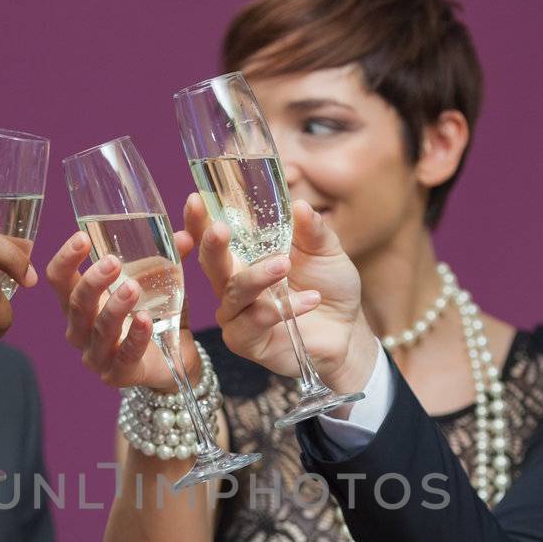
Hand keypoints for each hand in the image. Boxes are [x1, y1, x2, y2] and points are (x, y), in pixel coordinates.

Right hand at [45, 229, 198, 390]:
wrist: (174, 361)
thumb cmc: (153, 315)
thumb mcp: (156, 283)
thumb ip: (166, 259)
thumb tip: (185, 235)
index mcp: (80, 303)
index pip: (59, 280)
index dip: (65, 259)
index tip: (81, 238)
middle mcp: (81, 330)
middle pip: (76, 304)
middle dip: (92, 282)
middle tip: (112, 263)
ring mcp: (97, 356)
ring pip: (99, 330)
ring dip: (115, 307)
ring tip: (133, 287)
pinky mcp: (118, 375)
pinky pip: (125, 356)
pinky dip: (135, 337)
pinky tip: (144, 320)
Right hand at [187, 195, 376, 396]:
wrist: (347, 331)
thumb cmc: (328, 288)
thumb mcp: (325, 251)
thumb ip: (311, 230)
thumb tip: (298, 205)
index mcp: (243, 259)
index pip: (212, 237)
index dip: (198, 221)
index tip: (195, 199)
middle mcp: (233, 286)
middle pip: (210, 264)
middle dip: (211, 245)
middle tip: (220, 229)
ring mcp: (237, 316)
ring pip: (233, 293)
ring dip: (257, 277)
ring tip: (284, 264)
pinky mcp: (248, 342)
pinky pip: (254, 323)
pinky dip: (280, 310)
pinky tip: (310, 299)